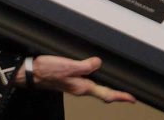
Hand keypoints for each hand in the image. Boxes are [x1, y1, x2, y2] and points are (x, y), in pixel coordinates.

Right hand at [15, 55, 134, 103]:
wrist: (31, 72)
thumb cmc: (46, 70)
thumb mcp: (67, 66)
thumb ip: (84, 66)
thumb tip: (99, 63)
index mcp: (82, 86)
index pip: (106, 94)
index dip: (120, 96)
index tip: (132, 99)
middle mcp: (80, 87)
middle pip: (103, 93)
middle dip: (116, 94)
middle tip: (128, 95)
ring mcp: (74, 85)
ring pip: (96, 89)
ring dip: (107, 89)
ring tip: (117, 89)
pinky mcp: (69, 80)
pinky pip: (88, 84)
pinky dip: (96, 82)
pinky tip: (96, 77)